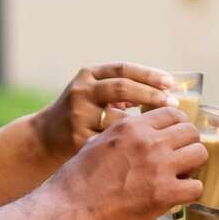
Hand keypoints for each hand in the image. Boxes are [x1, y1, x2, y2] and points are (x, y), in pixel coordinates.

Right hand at [38, 63, 177, 159]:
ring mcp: (78, 116)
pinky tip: (148, 150)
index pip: (123, 69)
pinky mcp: (78, 139)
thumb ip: (123, 90)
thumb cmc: (81, 115)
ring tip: (165, 130)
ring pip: (118, 118)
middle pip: (121, 87)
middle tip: (173, 104)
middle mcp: (81, 92)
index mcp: (88, 75)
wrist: (45, 139)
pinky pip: (112, 143)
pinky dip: (132, 146)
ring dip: (144, 125)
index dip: (149, 74)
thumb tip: (166, 91)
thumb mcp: (96, 94)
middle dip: (150, 95)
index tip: (170, 83)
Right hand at [61, 104, 205, 219]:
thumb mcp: (98, 142)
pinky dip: (191, 192)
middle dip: (188, 144)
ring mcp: (159, 167)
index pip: (173, 113)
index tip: (175, 138)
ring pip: (200, 154)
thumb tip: (133, 132)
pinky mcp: (164, 193)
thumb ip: (121, 134)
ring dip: (193, 166)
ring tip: (180, 176)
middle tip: (180, 159)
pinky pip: (197, 187)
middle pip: (191, 132)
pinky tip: (178, 196)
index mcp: (132, 126)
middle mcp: (148, 141)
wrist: (69, 208)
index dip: (178, 126)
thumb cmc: (78, 178)